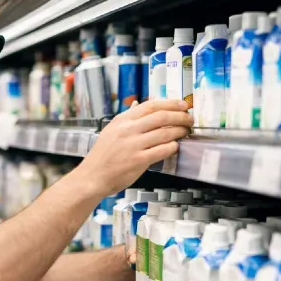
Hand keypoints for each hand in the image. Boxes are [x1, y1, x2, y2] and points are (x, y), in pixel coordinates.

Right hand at [76, 99, 191, 197]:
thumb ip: (127, 117)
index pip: (151, 105)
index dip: (171, 103)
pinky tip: (175, 146)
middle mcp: (128, 130)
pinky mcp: (139, 160)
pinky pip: (163, 150)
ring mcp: (134, 145)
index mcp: (122, 120)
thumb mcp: (111, 131)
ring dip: (179, 131)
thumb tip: (138, 103)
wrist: (92, 177)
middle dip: (180, 116)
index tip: (183, 105)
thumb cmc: (102, 156)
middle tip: (189, 119)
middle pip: (162, 117)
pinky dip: (172, 147)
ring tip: (185, 132)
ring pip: (165, 133)